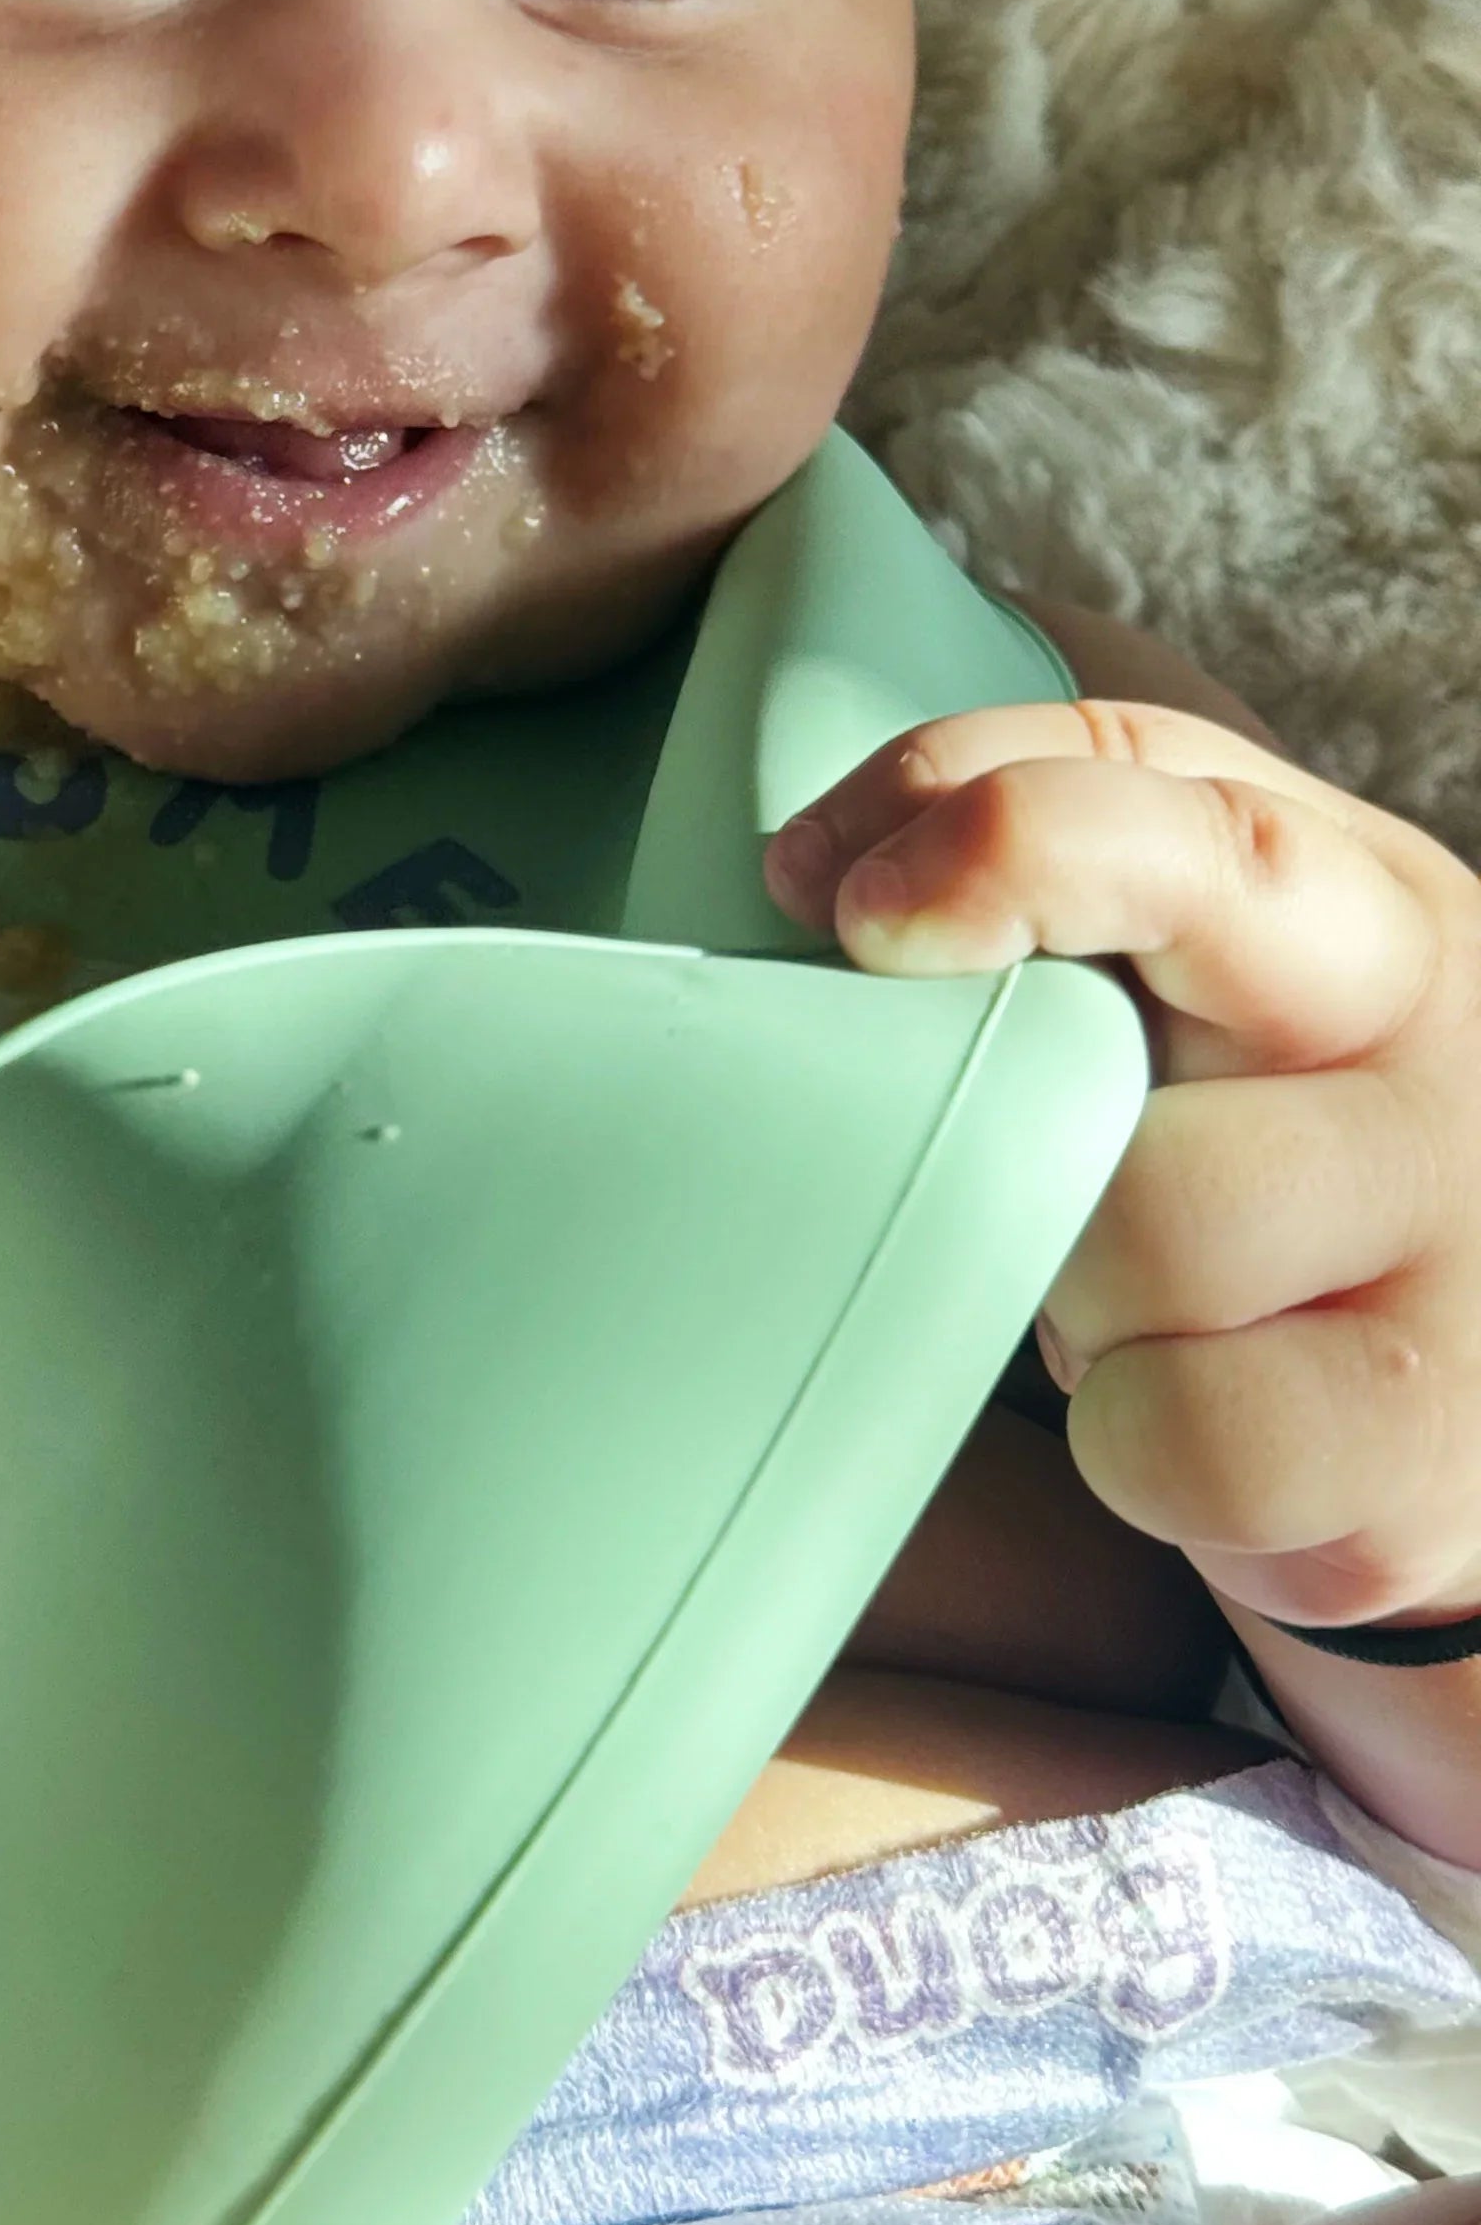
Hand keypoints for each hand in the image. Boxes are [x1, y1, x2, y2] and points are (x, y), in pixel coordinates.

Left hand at [763, 697, 1480, 1635]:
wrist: (1465, 1385)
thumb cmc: (1283, 1151)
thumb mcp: (1209, 979)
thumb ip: (1061, 883)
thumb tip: (810, 875)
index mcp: (1342, 890)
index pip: (1145, 780)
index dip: (973, 825)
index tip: (838, 904)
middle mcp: (1422, 1028)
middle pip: (1127, 1009)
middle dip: (1009, 1101)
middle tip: (1016, 1158)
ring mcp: (1447, 1227)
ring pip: (1131, 1239)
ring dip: (1082, 1294)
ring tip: (1156, 1304)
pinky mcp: (1420, 1428)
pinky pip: (1177, 1430)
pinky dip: (1139, 1444)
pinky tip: (1205, 1414)